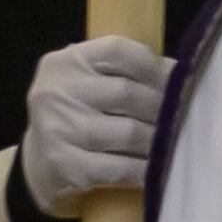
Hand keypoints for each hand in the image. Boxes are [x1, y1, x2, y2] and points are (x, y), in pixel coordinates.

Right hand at [20, 34, 167, 216]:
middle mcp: (56, 91)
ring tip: (173, 143)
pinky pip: (119, 168)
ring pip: (128, 131)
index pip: (117, 51)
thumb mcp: (87, 83)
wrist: (39, 166)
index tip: (177, 82)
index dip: (154, 66)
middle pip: (126, 92)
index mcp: (65, 62)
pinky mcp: (65, 165)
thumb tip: (182, 76)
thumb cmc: (76, 117)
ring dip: (158, 141)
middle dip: (162, 108)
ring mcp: (57, 129)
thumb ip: (122, 72)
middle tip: (182, 118)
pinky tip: (158, 170)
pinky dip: (144, 170)